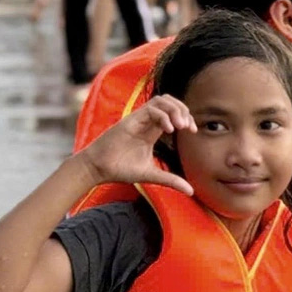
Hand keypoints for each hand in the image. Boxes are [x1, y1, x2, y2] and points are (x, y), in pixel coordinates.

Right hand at [78, 96, 194, 193]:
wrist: (98, 169)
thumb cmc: (121, 169)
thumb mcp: (152, 175)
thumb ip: (171, 180)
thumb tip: (191, 191)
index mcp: (152, 130)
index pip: (173, 114)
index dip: (186, 117)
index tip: (193, 131)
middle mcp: (146, 122)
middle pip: (169, 101)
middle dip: (183, 110)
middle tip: (188, 127)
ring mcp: (138, 119)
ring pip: (160, 101)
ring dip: (174, 109)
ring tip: (181, 126)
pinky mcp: (130, 121)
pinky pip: (150, 110)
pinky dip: (163, 116)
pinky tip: (168, 130)